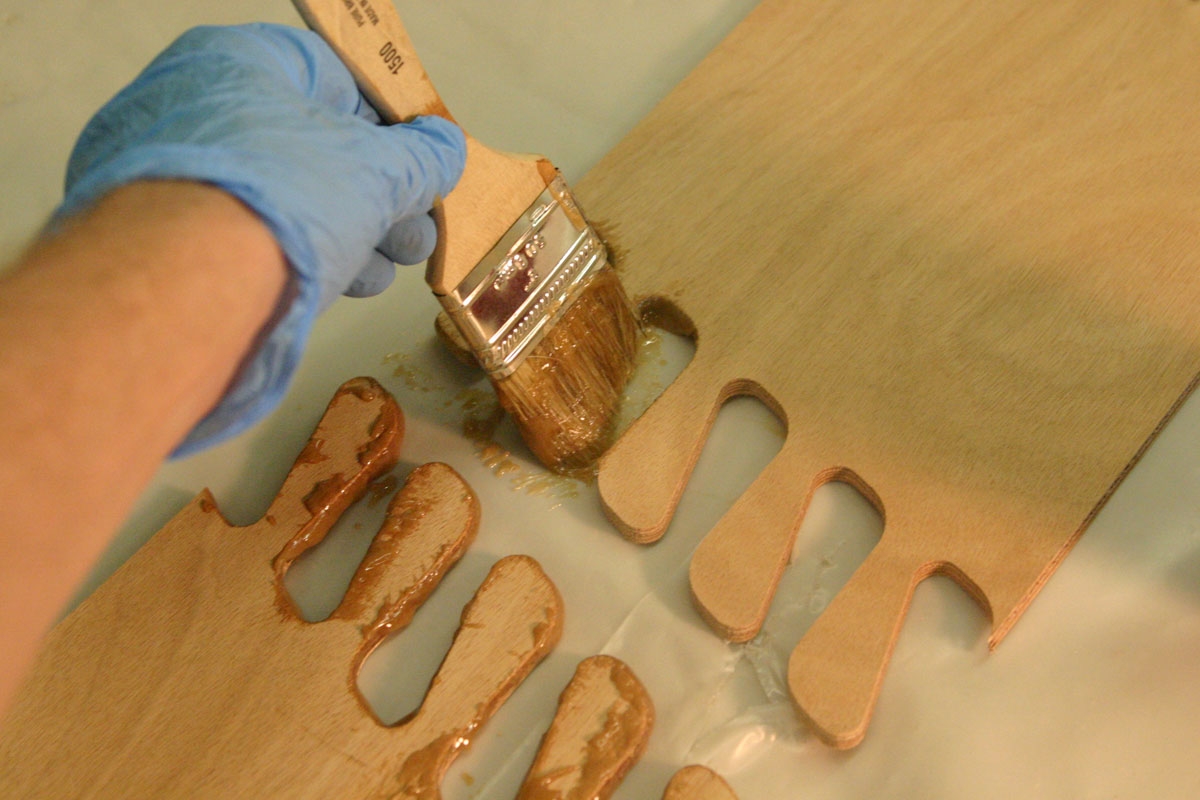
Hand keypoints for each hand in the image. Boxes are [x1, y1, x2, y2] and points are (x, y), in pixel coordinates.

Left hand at [55, 23, 466, 452]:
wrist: (189, 288)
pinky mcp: (170, 240)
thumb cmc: (284, 198)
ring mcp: (175, 176)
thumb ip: (420, 158)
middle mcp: (195, 108)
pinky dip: (308, 254)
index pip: (330, 74)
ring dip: (355, 229)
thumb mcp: (378, 171)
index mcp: (237, 62)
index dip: (388, 118)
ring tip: (400, 260)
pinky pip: (251, 235)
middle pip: (311, 143)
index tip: (422, 157)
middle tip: (421, 220)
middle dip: (380, 189)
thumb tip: (444, 148)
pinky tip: (354, 281)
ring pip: (287, 195)